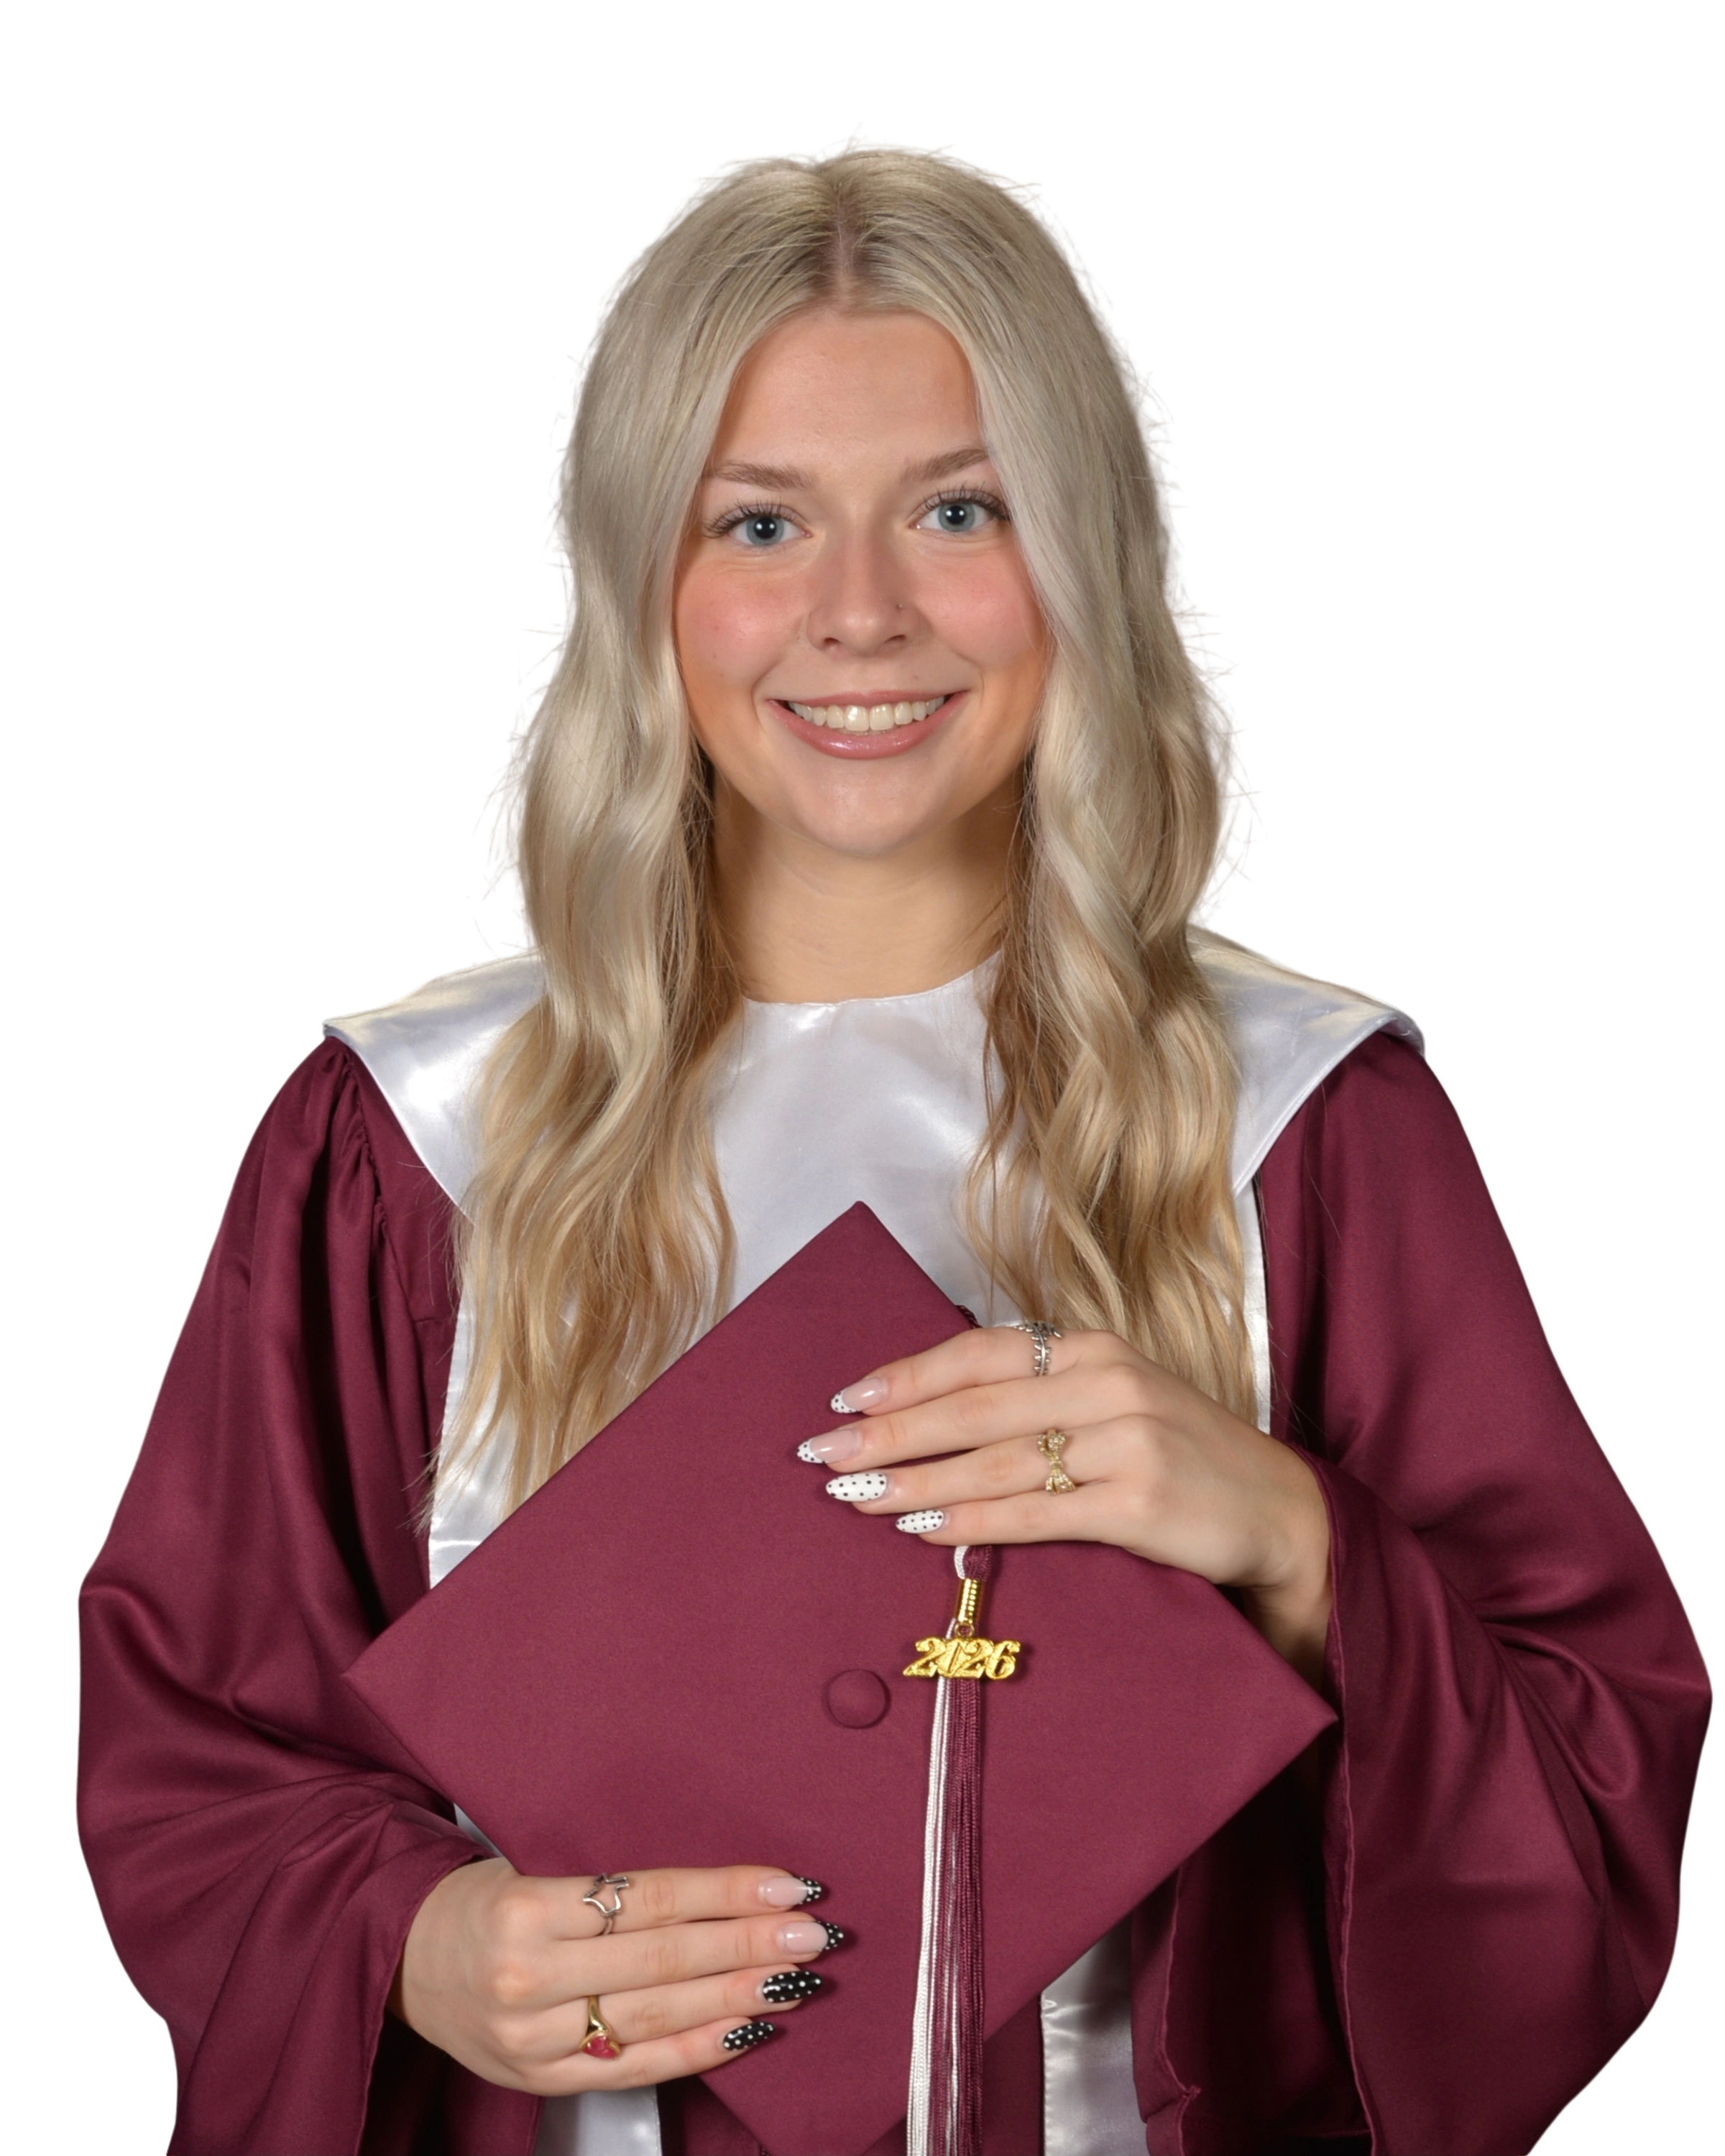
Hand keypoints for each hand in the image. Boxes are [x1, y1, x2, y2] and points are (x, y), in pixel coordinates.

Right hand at [391, 1860, 838, 2094]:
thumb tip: (718, 1883)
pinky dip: (698, 2050)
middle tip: (814, 1932)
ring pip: (657, 2017)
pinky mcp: (541, 2079)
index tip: (787, 1884)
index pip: (650, 1898)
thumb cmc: (480, 1901)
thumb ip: (611, 1883)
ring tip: (795, 1978)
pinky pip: (636, 2067)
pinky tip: (748, 2029)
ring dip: (737, 1994)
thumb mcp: (531, 1867)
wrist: (401, 1961)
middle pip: (663, 1959)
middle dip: (748, 1943)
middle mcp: (529, 1977)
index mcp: (526, 1907)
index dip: (725, 1892)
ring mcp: (534, 2038)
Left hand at [807, 1325, 1332, 1683]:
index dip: (906, 1376)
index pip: (978, 1353)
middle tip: (824, 1457)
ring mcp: (1127, 1441)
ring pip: (995, 1460)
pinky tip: (924, 1529)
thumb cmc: (1177, 1455)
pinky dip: (972, 1520)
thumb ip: (1037, 1399)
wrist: (1276, 1510)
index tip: (844, 1401)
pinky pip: (1035, 1513)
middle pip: (973, 1407)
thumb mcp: (1112, 1402)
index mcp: (1091, 1348)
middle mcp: (1107, 1382)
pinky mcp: (1138, 1503)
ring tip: (857, 1498)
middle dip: (890, 1432)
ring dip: (915, 1480)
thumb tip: (930, 1417)